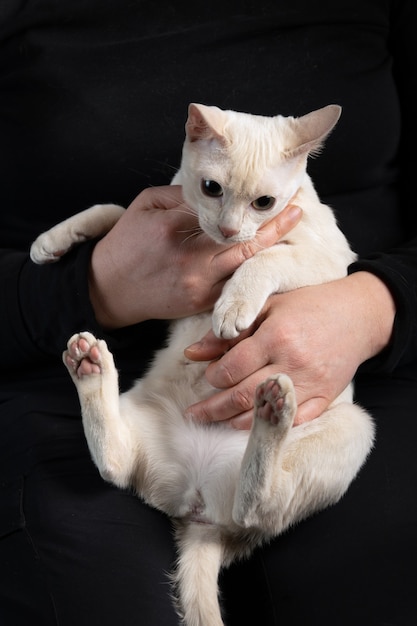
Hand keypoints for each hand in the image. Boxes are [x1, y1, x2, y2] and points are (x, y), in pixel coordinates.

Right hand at [88, 185, 302, 327]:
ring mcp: (198, 286)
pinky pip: (235, 287)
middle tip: (299, 211)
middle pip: (244, 243)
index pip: (223, 212)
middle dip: (275, 227)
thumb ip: (181, 195)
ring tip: (291, 232)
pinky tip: (269, 260)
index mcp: (175, 229)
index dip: (252, 203)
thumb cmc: (126, 243)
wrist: (109, 289)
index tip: (278, 192)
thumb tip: (218, 191)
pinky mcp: (200, 303)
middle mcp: (191, 260)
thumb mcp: (146, 205)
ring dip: (269, 251)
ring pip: (244, 268)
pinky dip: (252, 274)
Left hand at [184, 271, 395, 428]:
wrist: (358, 315)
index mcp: (275, 336)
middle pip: (241, 396)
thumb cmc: (309, 305)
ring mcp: (309, 384)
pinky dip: (268, 426)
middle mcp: (291, 363)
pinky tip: (250, 424)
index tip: (208, 376)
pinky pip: (291, 421)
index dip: (213, 376)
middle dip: (211, 409)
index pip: (231, 367)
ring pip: (263, 414)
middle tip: (194, 413)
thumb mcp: (268, 306)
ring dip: (233, 421)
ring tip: (216, 420)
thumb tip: (192, 353)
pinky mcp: (324, 399)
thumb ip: (229, 330)